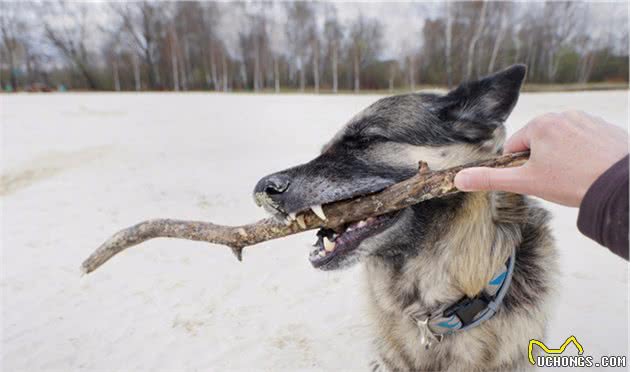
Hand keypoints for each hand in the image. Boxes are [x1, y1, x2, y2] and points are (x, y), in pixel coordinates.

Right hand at [454, 111, 628, 206]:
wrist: (621, 186)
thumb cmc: (572, 182)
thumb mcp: (526, 183)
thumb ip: (490, 179)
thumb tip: (458, 179)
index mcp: (540, 124)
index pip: (514, 147)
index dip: (520, 168)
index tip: (537, 180)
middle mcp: (563, 115)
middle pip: (539, 144)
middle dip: (543, 162)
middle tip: (558, 180)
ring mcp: (587, 119)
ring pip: (562, 143)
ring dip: (563, 159)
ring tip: (576, 177)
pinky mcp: (606, 128)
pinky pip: (585, 142)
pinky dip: (584, 156)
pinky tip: (592, 171)